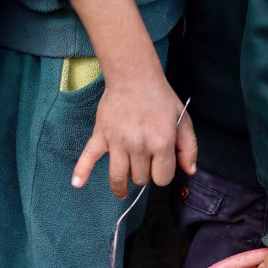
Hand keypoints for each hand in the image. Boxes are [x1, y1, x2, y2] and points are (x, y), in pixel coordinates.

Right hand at [71, 71, 196, 198]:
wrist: (134, 77)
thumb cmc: (160, 99)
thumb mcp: (183, 120)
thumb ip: (189, 148)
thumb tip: (189, 172)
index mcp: (161, 143)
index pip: (162, 178)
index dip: (163, 174)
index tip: (161, 164)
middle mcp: (139, 145)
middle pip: (140, 179)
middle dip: (144, 175)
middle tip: (145, 161)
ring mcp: (117, 142)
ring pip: (118, 177)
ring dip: (121, 186)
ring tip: (123, 190)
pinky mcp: (101, 136)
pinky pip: (89, 157)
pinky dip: (82, 171)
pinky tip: (77, 183)